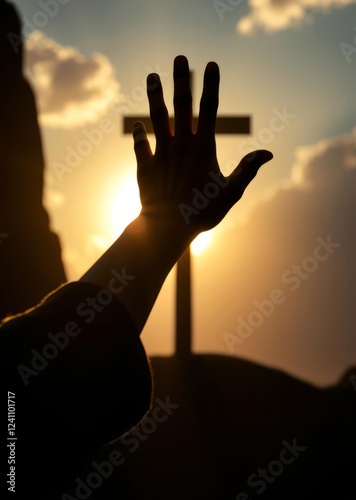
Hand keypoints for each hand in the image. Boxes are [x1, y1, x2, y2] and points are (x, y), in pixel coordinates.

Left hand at [133, 55, 272, 237]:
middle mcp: (181, 145)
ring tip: (151, 76)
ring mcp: (160, 154)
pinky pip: (140, 146)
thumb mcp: (230, 193)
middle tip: (179, 58)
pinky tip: (136, 125)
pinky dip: (138, 134)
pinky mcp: (144, 166)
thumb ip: (247, 170)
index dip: (211, 86)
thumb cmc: (202, 213)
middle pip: (181, 105)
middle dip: (181, 80)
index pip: (209, 110)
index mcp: (203, 148)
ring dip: (154, 96)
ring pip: (157, 118)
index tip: (212, 65)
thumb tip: (268, 153)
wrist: (166, 229)